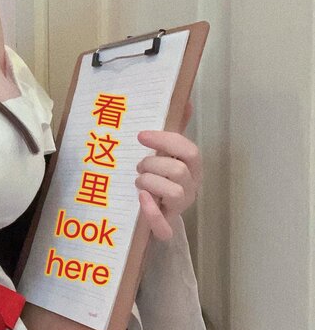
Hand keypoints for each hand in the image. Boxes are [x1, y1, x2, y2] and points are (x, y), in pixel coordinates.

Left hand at [135, 100, 200, 242]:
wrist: (154, 213)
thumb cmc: (161, 177)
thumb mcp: (168, 153)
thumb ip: (175, 129)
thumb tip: (186, 101)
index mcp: (192, 168)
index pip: (189, 150)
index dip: (165, 141)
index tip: (140, 136)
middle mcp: (190, 188)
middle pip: (179, 170)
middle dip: (153, 164)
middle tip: (139, 165)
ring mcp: (180, 209)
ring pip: (173, 193)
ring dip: (149, 183)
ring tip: (138, 182)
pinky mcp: (166, 228)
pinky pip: (164, 226)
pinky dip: (151, 212)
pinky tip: (141, 200)